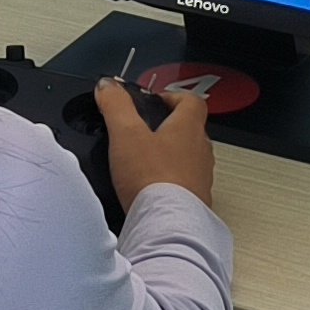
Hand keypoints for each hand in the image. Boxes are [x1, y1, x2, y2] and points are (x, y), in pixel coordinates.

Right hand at [97, 78, 215, 211]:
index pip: (191, 101)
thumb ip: (116, 105)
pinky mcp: (196, 199)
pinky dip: (172, 179)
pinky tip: (151, 187)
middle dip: (169, 125)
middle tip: (147, 129)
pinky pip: (186, 182)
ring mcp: (201, 176)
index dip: (173, 96)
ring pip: (189, 156)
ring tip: (146, 159)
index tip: (155, 100)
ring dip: (172, 153)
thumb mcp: (125, 134)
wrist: (167, 224)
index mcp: (188, 127)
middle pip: (190, 128)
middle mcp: (201, 150)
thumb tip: (108, 85)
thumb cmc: (152, 179)